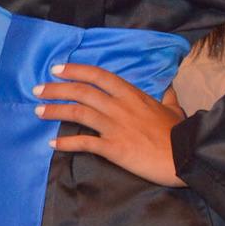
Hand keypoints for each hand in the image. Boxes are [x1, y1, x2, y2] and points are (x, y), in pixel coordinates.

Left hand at [35, 63, 185, 185]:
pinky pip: (84, 143)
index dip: (76, 70)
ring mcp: (116, 127)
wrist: (186, 156)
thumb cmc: (180, 134)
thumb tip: (169, 89)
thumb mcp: (175, 109)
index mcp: (133, 95)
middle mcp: (120, 107)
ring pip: (78, 113)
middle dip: (56, 89)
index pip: (99, 76)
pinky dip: (66, 143)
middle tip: (38, 90)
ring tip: (38, 111)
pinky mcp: (114, 148)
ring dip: (55, 111)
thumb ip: (168, 98)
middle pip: (82, 92)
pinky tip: (52, 145)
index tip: (58, 69)